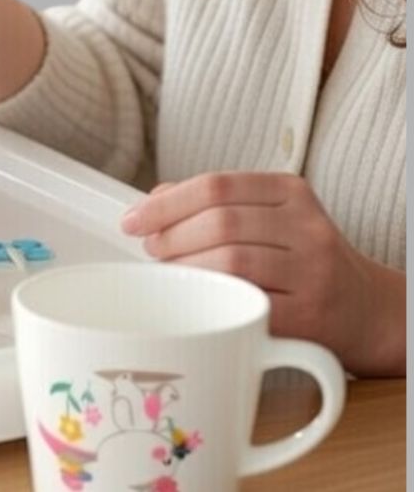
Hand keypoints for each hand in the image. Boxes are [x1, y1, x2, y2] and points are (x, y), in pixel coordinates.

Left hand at [122, 171, 405, 375]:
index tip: (134, 219)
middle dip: (170, 236)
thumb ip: (214, 203)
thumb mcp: (269, 215)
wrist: (367, 309)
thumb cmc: (300, 259)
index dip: (165, 203)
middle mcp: (306, 225)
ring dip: (185, 267)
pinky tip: (199, 299)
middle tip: (151, 250)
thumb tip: (154, 200)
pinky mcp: (312, 316)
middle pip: (220, 221)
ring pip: (231, 260)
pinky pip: (249, 302)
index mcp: (290, 190)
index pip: (216, 185)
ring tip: (169, 273)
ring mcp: (312, 270)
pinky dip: (214, 299)